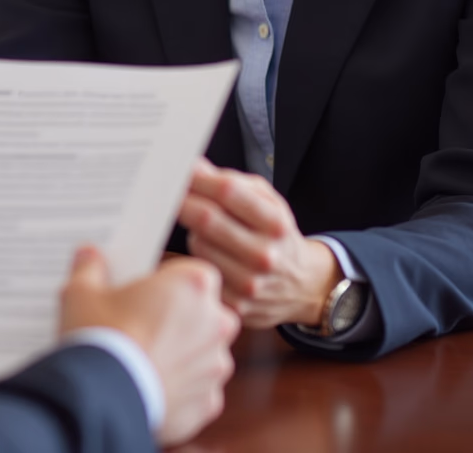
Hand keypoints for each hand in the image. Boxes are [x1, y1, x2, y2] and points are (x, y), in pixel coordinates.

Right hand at [58, 246, 239, 445]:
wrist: (104, 400)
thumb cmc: (101, 339)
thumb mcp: (82, 292)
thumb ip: (90, 268)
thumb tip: (89, 256)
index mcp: (194, 284)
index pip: (194, 272)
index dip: (171, 280)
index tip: (147, 288)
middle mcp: (215, 323)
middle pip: (205, 312)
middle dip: (182, 317)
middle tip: (145, 323)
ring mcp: (215, 366)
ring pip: (204, 354)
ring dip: (183, 355)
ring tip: (145, 359)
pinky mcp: (207, 404)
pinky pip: (198, 391)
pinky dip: (180, 390)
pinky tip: (150, 387)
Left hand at [179, 161, 339, 328]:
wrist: (303, 285)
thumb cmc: (275, 233)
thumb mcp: (267, 201)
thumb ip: (231, 181)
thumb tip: (193, 166)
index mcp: (274, 222)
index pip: (226, 192)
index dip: (197, 178)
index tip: (179, 171)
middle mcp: (265, 255)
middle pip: (206, 219)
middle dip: (182, 202)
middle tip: (169, 194)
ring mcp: (250, 284)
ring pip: (199, 245)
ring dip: (193, 232)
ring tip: (205, 231)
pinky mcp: (235, 306)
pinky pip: (200, 273)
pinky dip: (197, 260)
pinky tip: (210, 256)